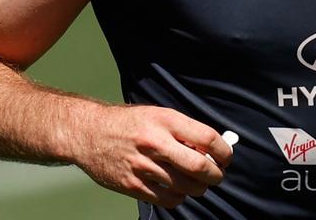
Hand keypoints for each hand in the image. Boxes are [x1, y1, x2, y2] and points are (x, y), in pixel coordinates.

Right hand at [72, 104, 231, 208]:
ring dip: (198, 188)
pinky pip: (167, 199)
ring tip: (196, 183)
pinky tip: (177, 189)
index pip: (207, 138)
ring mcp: (142, 166)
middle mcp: (154, 143)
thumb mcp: (157, 115)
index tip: (226, 157)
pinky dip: (179, 198)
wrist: (89, 133)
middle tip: (217, 175)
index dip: (224, 152)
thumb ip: (183, 131)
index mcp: (165, 120)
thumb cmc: (128, 123)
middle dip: (215, 175)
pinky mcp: (132, 185)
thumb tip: (213, 150)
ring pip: (185, 187)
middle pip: (199, 167)